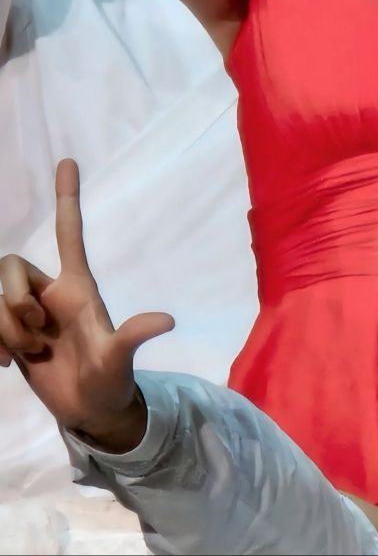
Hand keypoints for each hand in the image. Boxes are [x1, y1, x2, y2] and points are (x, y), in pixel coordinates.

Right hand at [0, 159, 173, 449]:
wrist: (91, 411)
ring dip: (5, 328)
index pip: (70, 232)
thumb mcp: (119, 360)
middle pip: (10, 265)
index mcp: (79, 285)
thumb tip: (167, 321)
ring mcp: (30, 313)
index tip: (69, 160)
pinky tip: (9, 364)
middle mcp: (51, 291)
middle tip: (36, 330)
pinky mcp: (12, 334)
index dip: (68, 197)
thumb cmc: (111, 380)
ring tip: (30, 354)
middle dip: (13, 298)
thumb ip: (133, 338)